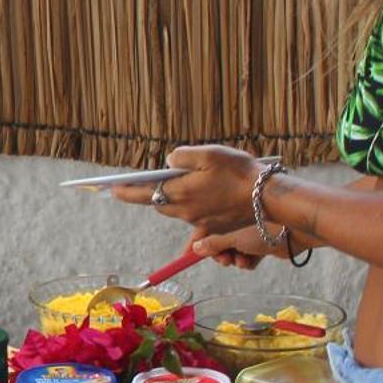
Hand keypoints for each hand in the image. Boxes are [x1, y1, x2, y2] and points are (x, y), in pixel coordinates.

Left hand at [112, 144, 263, 234]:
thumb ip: (183, 155)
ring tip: (179, 185)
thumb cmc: (240, 172)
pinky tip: (201, 203)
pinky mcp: (215, 228)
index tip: (111, 189)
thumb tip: (168, 161)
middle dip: (153, 193)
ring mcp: (200, 222)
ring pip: (179, 210)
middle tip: (142, 184)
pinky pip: (197, 221)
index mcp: (180, 193)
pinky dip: (195, 210)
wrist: (270, 199)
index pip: (143, 193)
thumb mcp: (209, 153)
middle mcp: (186, 212)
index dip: (126, 191)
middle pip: (160, 203)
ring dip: (176, 199)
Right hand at [188, 224, 285, 270]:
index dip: (195, 244)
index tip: (185, 257)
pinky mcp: (262, 246)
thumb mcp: (234, 239)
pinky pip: (248, 258)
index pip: (204, 232)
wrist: (295, 231)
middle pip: (218, 245)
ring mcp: (249, 237)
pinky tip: (251, 261)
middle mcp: (236, 227)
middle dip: (219, 255)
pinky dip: (248, 262)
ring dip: (235, 260)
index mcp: (227, 220)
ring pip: (233, 253)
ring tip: (241, 260)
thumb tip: (195, 248)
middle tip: (224, 261)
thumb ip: (214, 244)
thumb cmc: (263, 230)